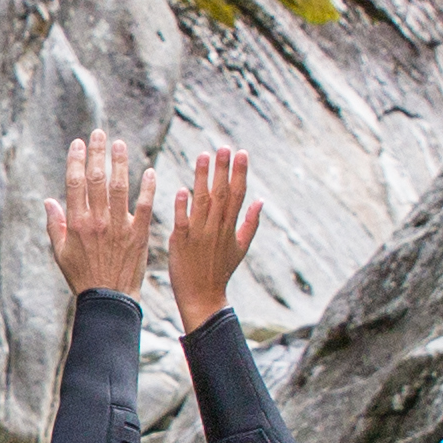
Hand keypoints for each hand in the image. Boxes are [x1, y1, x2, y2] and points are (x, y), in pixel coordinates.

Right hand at [46, 133, 153, 300]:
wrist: (109, 300)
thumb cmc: (82, 278)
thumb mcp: (60, 254)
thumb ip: (54, 225)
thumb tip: (48, 201)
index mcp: (76, 224)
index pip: (74, 184)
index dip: (76, 160)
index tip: (78, 144)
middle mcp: (97, 221)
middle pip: (96, 179)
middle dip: (97, 153)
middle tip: (99, 133)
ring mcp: (119, 226)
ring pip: (119, 187)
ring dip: (120, 163)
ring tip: (120, 144)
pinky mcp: (138, 234)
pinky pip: (143, 205)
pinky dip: (147, 187)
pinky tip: (148, 170)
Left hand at [166, 148, 264, 331]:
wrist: (202, 296)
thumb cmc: (220, 271)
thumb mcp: (241, 248)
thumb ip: (251, 223)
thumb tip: (262, 201)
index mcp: (231, 226)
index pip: (238, 194)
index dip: (240, 173)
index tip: (242, 152)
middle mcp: (217, 227)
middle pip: (222, 193)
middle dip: (223, 169)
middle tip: (224, 146)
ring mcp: (199, 234)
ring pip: (202, 202)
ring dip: (202, 178)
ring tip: (203, 156)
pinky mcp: (181, 242)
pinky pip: (182, 221)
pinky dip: (183, 206)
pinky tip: (183, 189)